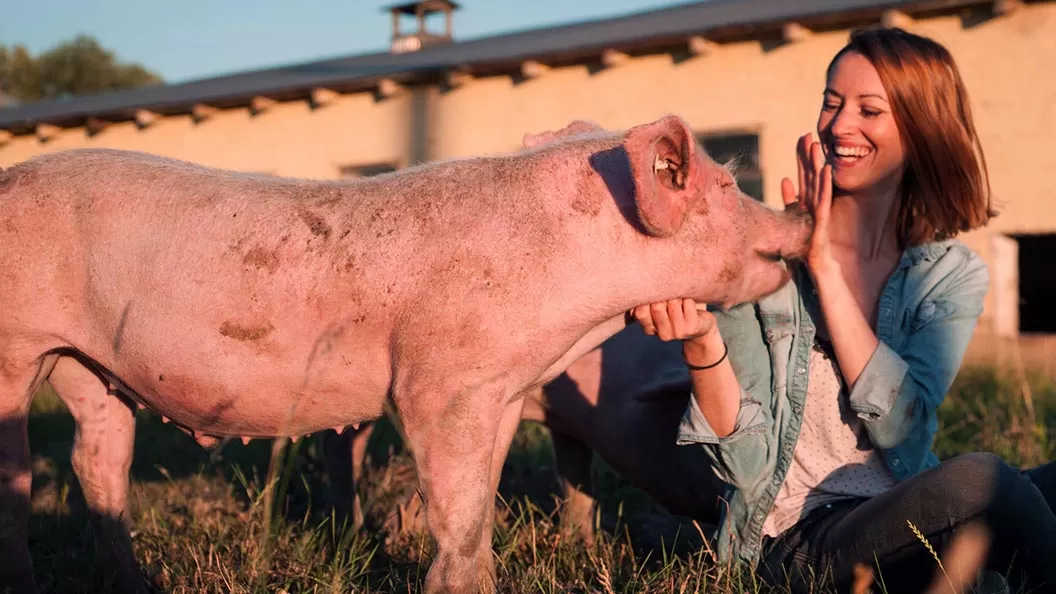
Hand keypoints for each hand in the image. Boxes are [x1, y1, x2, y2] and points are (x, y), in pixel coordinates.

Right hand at [629, 298, 716, 342]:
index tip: (654, 291)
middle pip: (656, 306)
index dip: (646, 298)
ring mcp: (678, 332)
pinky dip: (689, 297)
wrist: (702, 327)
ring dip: (678, 295)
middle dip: (663, 294)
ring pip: (673, 302)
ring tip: (680, 298)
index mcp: (651, 329)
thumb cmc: (677, 311)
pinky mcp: (692, 327)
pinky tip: (690, 302)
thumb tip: (640, 282)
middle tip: (670, 293)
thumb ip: (647, 301)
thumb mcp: (659, 308)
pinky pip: (688, 302)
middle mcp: (663, 334)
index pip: (640, 313)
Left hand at [781, 134, 833, 272]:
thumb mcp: (791, 222)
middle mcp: (814, 206)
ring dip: (817, 165)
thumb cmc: (805, 250)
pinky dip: (825, 185)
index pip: (804, 176)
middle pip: (811, 176)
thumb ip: (789, 202)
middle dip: (809, 156)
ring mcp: (819, 214)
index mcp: (807, 204)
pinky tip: (825, 169)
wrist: (820, 271)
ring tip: (816, 146)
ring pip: (818, 185)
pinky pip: (823, 202)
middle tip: (807, 134)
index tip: (801, 139)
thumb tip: (785, 180)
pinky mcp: (822, 224)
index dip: (802, 158)